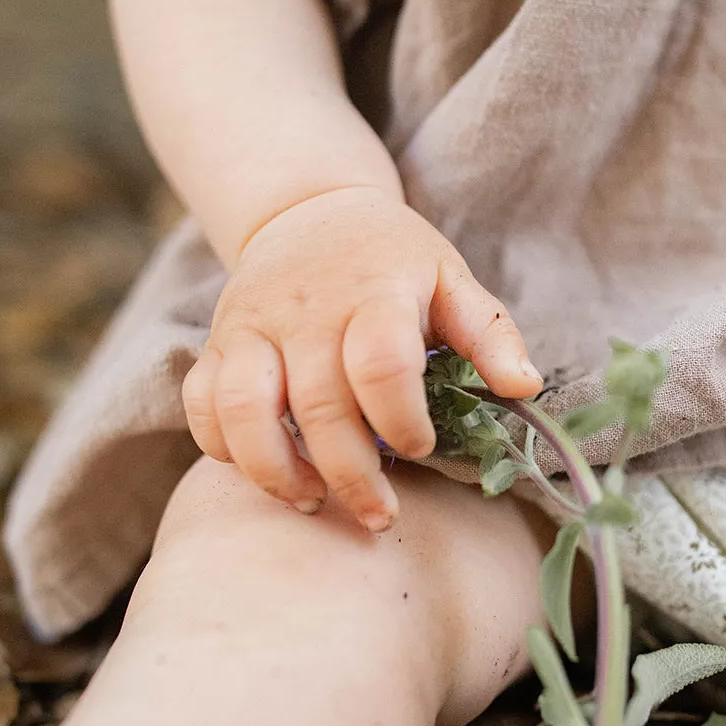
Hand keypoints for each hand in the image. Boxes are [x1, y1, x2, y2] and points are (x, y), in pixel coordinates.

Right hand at [181, 187, 542, 532]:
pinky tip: (266, 471)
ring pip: (243, 410)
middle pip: (319, 405)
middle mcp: (305, 309)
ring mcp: (252, 325)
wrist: (310, 210)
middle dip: (352, 475)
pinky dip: (222, 449)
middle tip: (381, 515)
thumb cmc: (393, 258)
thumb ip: (489, 333)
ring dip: (276, 471)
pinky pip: (201, 405)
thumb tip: (525, 388)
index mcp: (374, 290)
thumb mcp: (450, 278)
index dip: (402, 420)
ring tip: (314, 500)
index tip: (423, 449)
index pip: (381, 364)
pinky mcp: (217, 341)